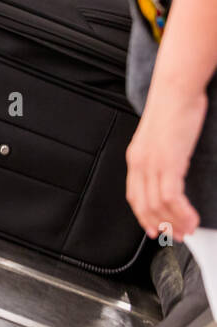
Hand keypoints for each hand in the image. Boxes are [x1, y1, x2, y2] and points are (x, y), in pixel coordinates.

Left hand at [126, 86, 205, 240]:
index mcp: (136, 157)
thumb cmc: (173, 109)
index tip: (155, 229)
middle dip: (161, 225)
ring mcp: (151, 163)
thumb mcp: (162, 138)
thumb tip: (172, 172)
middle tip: (177, 235)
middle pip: (145, 205)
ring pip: (159, 205)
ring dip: (176, 222)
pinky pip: (172, 197)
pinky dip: (182, 212)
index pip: (135, 196)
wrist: (175, 90)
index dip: (144, 216)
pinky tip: (192, 219)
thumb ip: (162, 156)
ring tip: (189, 230)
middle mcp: (139, 163)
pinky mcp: (167, 162)